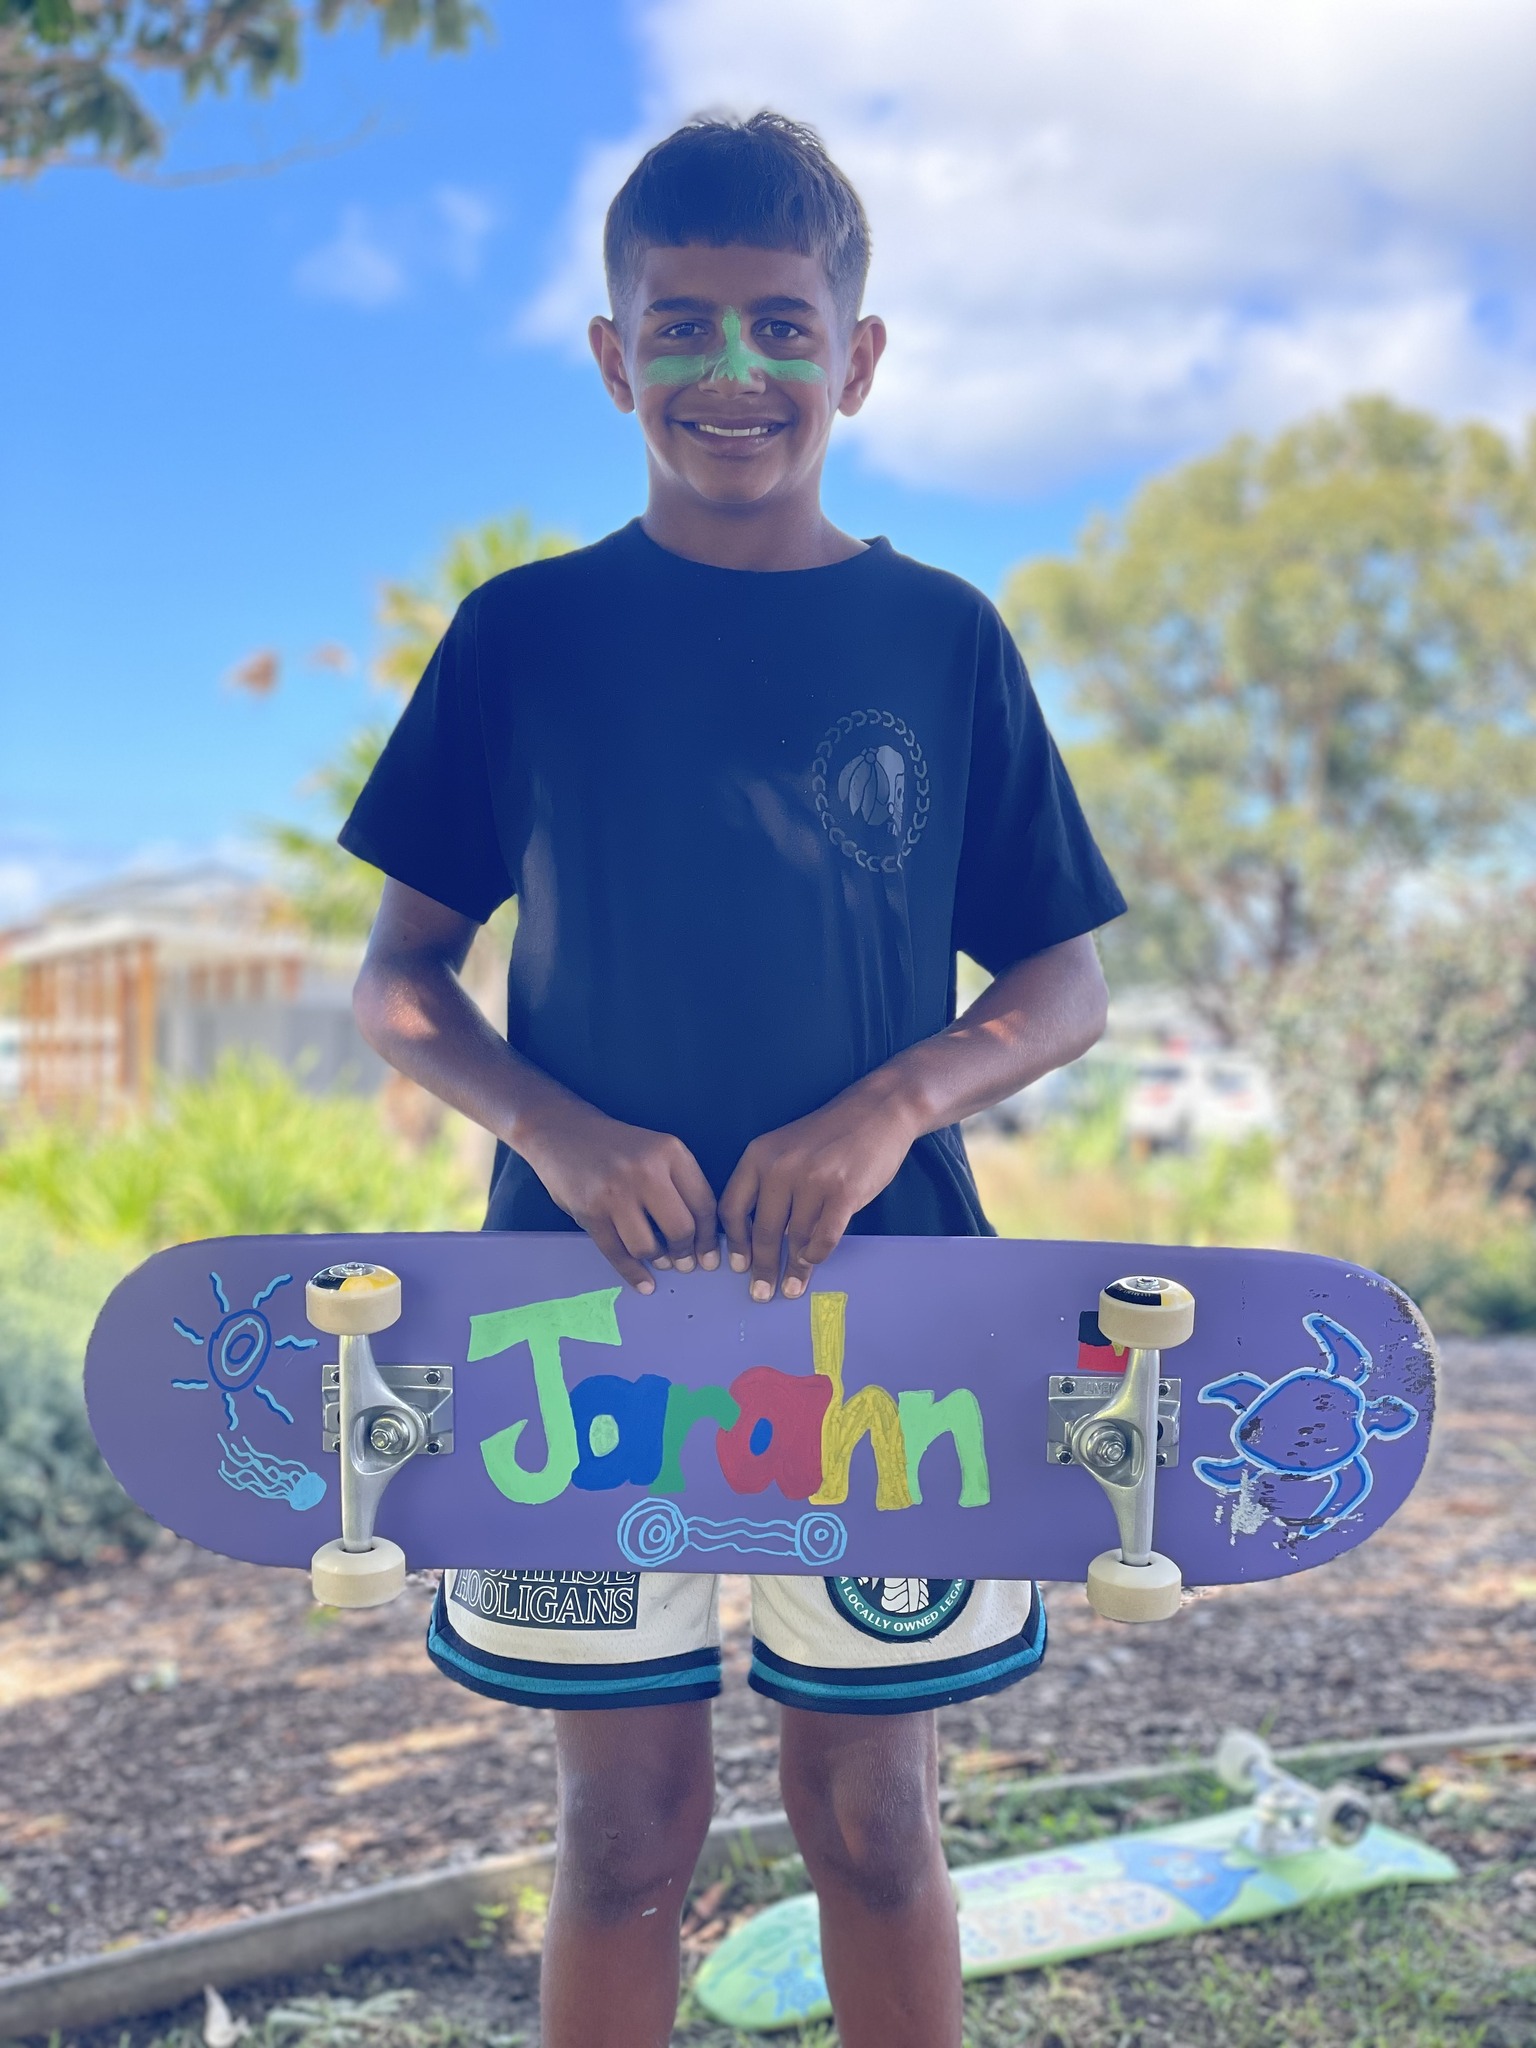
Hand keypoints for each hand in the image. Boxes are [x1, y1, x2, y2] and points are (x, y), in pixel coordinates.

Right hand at [514, 1097, 718, 1292]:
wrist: (562, 1130)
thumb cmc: (617, 1145)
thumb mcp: (656, 1149)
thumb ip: (679, 1182)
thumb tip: (702, 1235)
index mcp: (670, 1151)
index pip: (703, 1203)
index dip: (710, 1237)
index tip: (711, 1256)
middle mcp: (645, 1170)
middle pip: (680, 1229)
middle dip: (686, 1254)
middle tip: (686, 1264)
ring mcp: (615, 1192)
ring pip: (648, 1246)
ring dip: (658, 1260)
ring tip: (661, 1261)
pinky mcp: (589, 1212)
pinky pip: (617, 1253)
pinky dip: (633, 1273)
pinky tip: (644, 1282)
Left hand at [719, 1086, 920, 1301]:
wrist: (877, 1111)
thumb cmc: (829, 1135)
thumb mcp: (785, 1149)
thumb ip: (768, 1186)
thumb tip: (758, 1240)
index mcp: (759, 1156)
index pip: (732, 1208)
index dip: (734, 1243)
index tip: (736, 1267)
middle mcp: (780, 1168)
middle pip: (762, 1230)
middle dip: (761, 1268)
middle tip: (760, 1294)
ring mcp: (813, 1180)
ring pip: (795, 1237)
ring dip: (793, 1268)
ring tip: (792, 1287)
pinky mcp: (844, 1193)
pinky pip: (824, 1237)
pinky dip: (817, 1255)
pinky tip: (814, 1262)